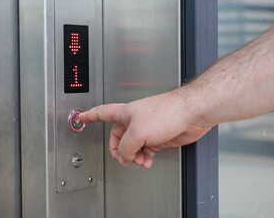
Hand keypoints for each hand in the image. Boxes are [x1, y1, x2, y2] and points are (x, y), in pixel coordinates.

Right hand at [80, 88, 211, 167]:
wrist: (191, 114)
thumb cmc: (168, 112)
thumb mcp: (138, 132)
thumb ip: (126, 147)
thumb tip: (123, 156)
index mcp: (125, 114)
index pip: (101, 113)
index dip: (89, 116)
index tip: (81, 117)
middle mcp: (134, 120)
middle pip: (117, 137)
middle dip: (119, 150)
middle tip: (123, 158)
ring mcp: (147, 129)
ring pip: (132, 146)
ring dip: (133, 156)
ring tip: (139, 161)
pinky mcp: (158, 137)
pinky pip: (145, 150)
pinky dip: (144, 157)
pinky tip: (147, 161)